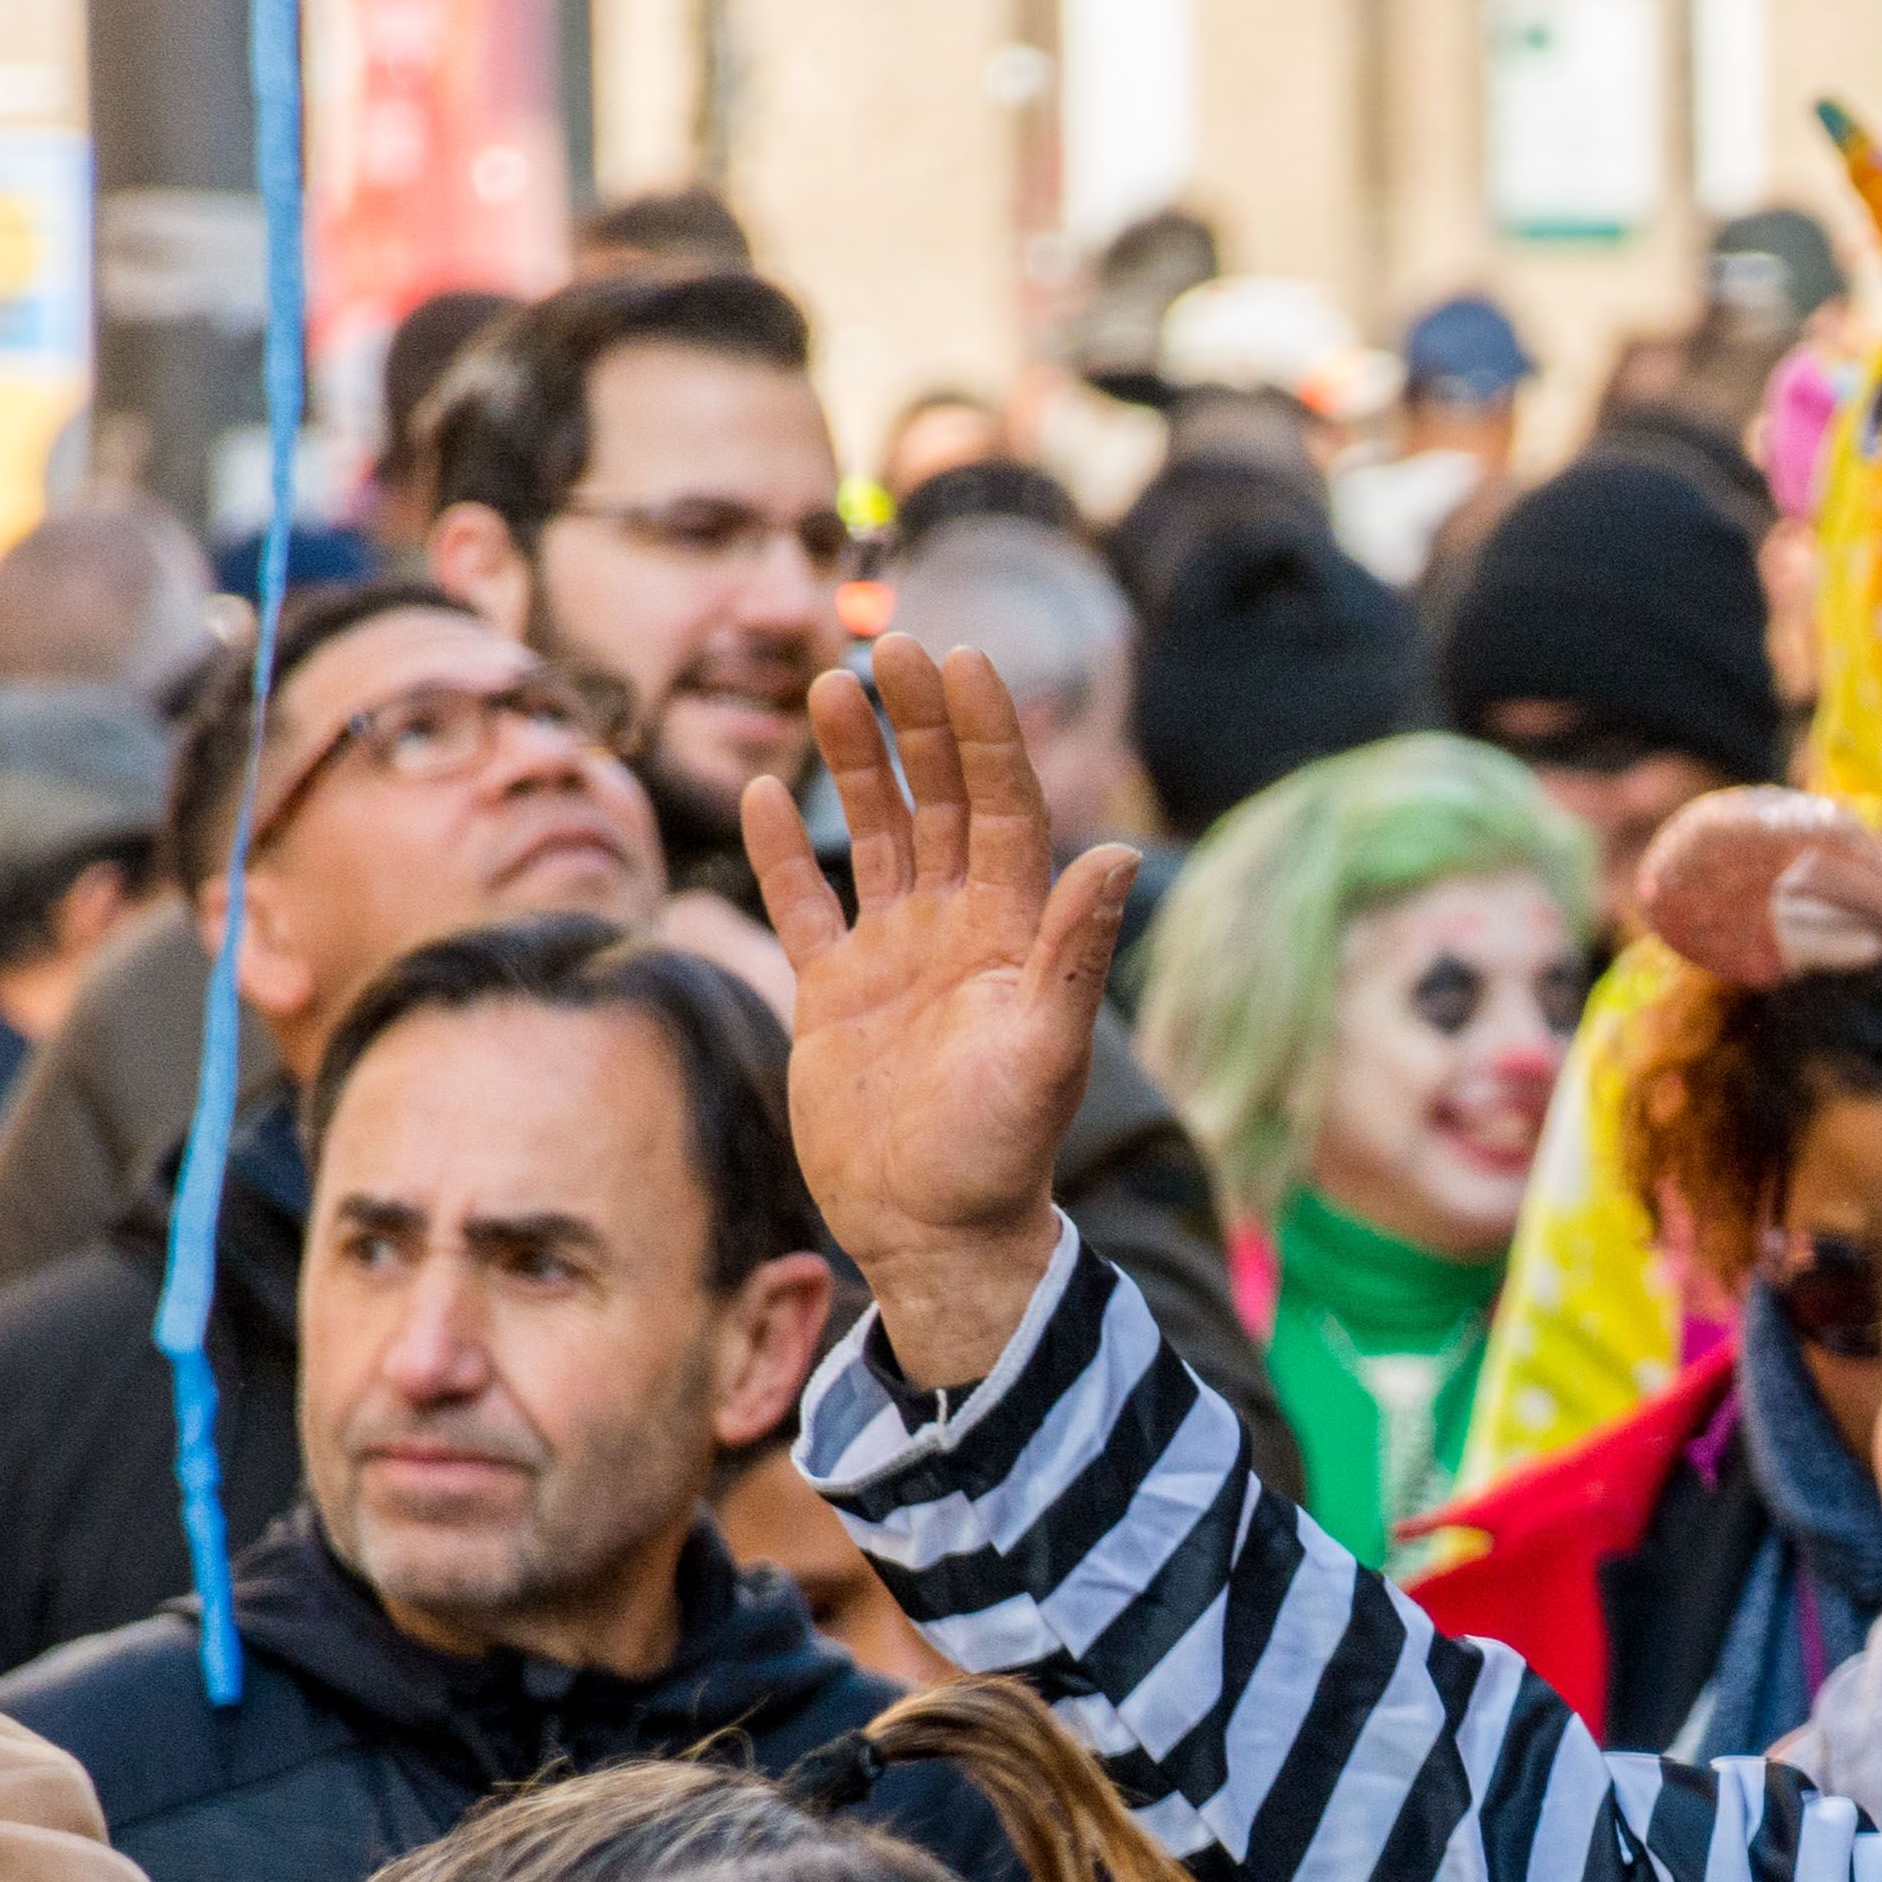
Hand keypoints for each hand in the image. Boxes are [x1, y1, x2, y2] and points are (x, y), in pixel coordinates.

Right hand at [750, 633, 1134, 1386]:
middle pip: (940, 803)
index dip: (986, 734)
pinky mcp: (834, 996)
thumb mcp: (1044, 1053)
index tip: (962, 657)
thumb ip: (1074, 955)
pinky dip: (783, 856)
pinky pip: (803, 908)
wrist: (935, 1235)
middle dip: (919, 727)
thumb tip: (1118, 858)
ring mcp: (893, 959)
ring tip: (830, 689)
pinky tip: (763, 793)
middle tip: (890, 645)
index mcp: (1013, 935)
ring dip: (856, 767)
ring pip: (873, 838)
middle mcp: (957, 931)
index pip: (1004, 807)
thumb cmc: (999, 1154)